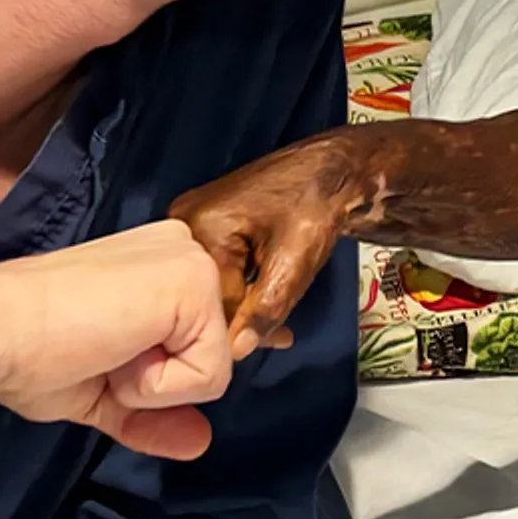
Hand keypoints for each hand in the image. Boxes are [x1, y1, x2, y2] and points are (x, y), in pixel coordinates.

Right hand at [0, 220, 237, 459]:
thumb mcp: (104, 393)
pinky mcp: (194, 285)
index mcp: (161, 265)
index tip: (106, 353)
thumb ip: (154, 414)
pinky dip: (155, 386)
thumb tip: (199, 443)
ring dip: (152, 386)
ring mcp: (193, 263)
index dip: (164, 374)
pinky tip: (111, 349)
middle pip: (214, 358)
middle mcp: (184, 251)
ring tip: (100, 348)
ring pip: (214, 369)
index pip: (202, 342)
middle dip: (156, 382)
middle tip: (96, 351)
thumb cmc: (30, 353)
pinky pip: (209, 376)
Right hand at [175, 135, 354, 354]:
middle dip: (244, 318)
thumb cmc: (316, 202)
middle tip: (280, 335)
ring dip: (245, 304)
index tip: (270, 344)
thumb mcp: (294, 262)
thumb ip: (266, 308)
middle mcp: (185, 222)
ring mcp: (194, 221)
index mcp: (199, 226)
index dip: (240, 329)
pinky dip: (243, 285)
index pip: (210, 301)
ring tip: (279, 318)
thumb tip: (238, 350)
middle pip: (207, 292)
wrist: (332, 168)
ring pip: (213, 284)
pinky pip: (217, 268)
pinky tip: (267, 294)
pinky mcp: (207, 225)